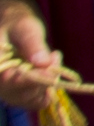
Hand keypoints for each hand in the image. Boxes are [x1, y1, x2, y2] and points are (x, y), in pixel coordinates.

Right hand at [0, 1, 48, 115]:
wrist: (14, 29)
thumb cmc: (17, 24)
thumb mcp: (25, 28)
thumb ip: (32, 44)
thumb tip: (42, 62)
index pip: (12, 82)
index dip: (35, 78)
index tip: (51, 66)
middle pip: (25, 95)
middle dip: (46, 78)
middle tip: (54, 55)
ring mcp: (8, 91)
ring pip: (33, 100)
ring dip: (49, 83)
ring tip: (52, 57)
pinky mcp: (19, 94)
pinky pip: (37, 101)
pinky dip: (49, 88)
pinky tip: (51, 69)